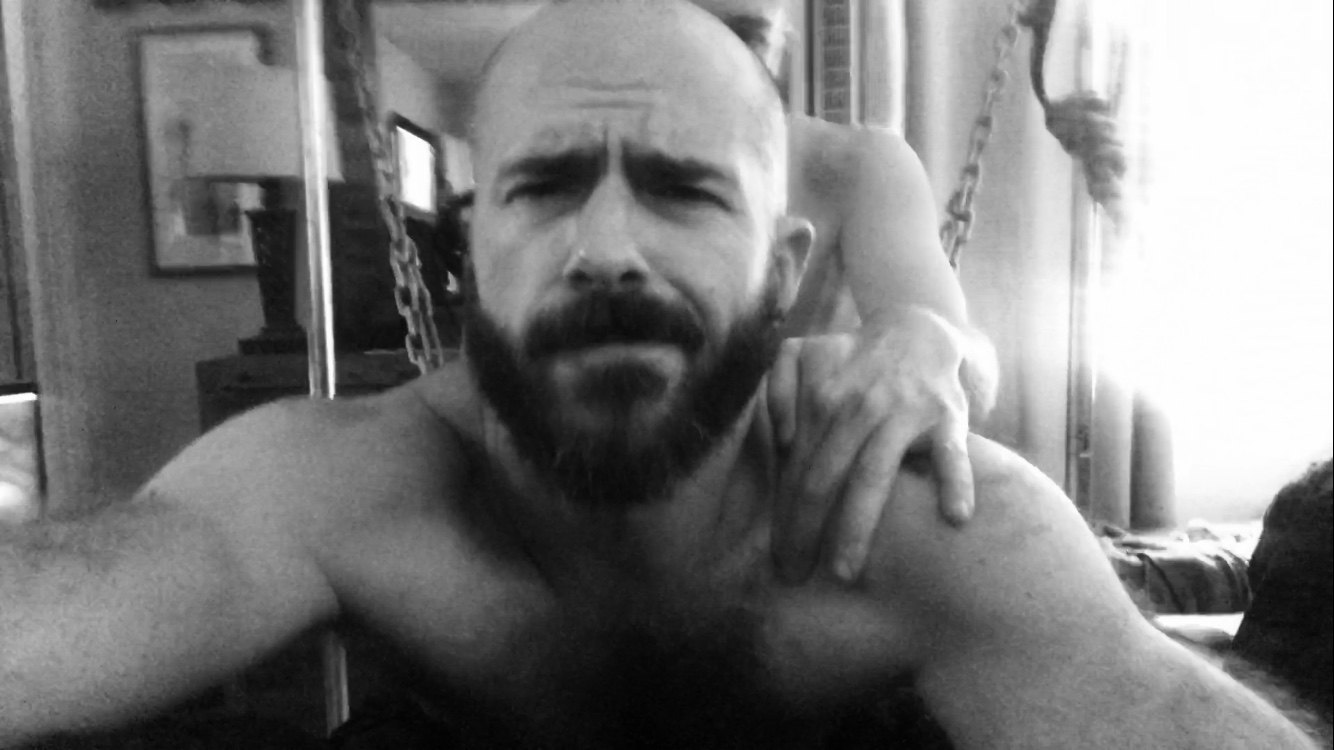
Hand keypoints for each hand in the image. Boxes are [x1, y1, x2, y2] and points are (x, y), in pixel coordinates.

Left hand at [767, 309, 974, 583]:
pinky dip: (955, 481)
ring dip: (856, 524)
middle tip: (794, 576)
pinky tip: (955, 517)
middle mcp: (860, 408)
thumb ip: (780, 389)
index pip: (798, 470)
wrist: (919, 330)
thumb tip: (782, 439)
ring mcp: (906, 412)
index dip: (784, 516)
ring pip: (874, 474)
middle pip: (825, 479)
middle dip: (806, 531)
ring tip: (844, 570)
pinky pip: (952, 453)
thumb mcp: (804, 356)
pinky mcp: (948, 414)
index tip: (777, 557)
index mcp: (824, 400)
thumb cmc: (854, 362)